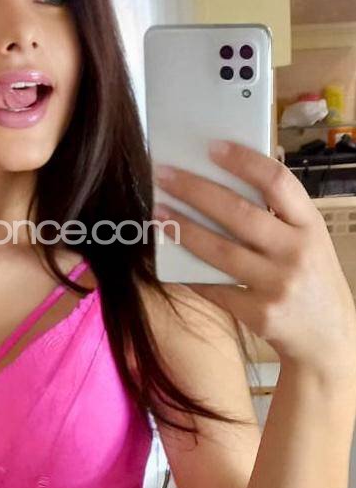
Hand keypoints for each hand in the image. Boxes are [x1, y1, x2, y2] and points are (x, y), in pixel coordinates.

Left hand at [152, 140, 355, 378]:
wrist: (329, 339)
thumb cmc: (311, 278)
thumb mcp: (310, 240)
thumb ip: (280, 214)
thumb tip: (227, 176)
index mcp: (310, 225)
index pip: (278, 182)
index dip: (243, 161)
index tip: (211, 147)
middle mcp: (297, 252)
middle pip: (239, 213)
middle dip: (195, 190)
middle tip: (164, 174)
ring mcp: (278, 285)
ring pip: (220, 250)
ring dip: (183, 228)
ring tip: (158, 212)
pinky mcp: (260, 314)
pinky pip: (214, 288)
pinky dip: (188, 273)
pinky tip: (169, 257)